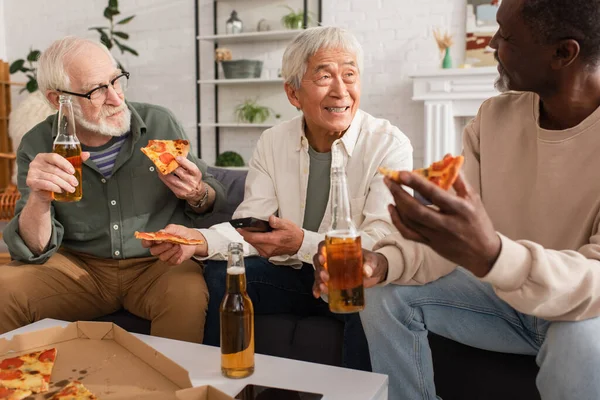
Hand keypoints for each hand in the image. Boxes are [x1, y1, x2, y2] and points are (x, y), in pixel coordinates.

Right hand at [26, 152, 89, 202]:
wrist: (44, 192)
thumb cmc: (54, 177)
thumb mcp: (64, 168)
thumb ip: (75, 160)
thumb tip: (87, 154)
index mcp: (43, 156)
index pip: (54, 157)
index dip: (65, 164)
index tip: (73, 171)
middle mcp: (35, 163)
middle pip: (55, 169)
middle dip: (67, 177)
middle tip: (75, 183)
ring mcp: (32, 172)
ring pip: (52, 178)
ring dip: (64, 184)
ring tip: (71, 189)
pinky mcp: (31, 181)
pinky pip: (46, 184)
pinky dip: (55, 187)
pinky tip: (61, 190)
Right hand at [141, 224, 206, 263]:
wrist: (193, 239)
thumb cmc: (181, 233)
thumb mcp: (175, 228)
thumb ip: (167, 230)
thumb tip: (161, 232)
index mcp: (156, 240)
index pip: (146, 243)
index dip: (146, 242)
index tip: (152, 240)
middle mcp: (159, 249)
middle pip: (153, 252)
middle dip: (163, 247)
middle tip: (171, 242)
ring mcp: (165, 256)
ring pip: (162, 257)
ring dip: (171, 251)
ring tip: (178, 245)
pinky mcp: (172, 261)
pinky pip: (171, 261)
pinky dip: (176, 255)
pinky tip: (180, 250)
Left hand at [157, 156, 204, 202]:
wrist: (196, 192)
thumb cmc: (193, 179)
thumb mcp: (193, 171)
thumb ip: (186, 164)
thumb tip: (175, 156)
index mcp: (196, 174)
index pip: (191, 167)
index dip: (184, 161)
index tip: (177, 157)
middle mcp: (191, 181)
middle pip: (179, 172)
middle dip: (170, 165)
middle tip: (164, 160)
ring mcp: (185, 188)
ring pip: (171, 179)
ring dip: (164, 172)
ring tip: (159, 167)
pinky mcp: (178, 193)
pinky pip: (169, 184)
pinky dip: (163, 178)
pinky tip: (161, 174)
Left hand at [237, 215, 303, 257]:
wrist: (298, 244)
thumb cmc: (292, 234)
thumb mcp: (286, 224)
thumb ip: (277, 222)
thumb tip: (270, 219)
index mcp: (272, 241)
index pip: (253, 238)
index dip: (244, 233)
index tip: (238, 228)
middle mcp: (268, 249)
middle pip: (251, 241)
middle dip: (247, 234)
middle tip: (245, 227)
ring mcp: (267, 253)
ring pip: (253, 245)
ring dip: (251, 238)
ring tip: (252, 231)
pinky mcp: (267, 254)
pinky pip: (257, 247)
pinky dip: (255, 242)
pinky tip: (258, 236)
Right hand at [312, 241, 388, 297]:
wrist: (375, 272)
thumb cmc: (371, 261)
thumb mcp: (372, 260)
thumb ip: (370, 264)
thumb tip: (366, 271)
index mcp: (339, 249)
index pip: (324, 246)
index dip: (320, 250)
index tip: (323, 258)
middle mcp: (332, 259)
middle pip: (318, 260)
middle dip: (319, 268)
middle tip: (325, 276)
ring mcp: (331, 270)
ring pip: (318, 272)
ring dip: (318, 280)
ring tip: (324, 287)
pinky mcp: (333, 281)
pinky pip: (322, 284)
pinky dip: (318, 288)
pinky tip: (317, 294)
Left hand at [385, 171, 500, 276]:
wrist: (483, 254)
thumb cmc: (478, 222)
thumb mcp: (473, 198)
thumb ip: (459, 179)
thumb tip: (448, 157)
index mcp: (459, 209)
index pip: (434, 194)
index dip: (416, 183)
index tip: (401, 173)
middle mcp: (446, 224)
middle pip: (416, 209)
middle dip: (399, 193)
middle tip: (388, 180)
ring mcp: (436, 236)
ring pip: (410, 221)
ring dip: (397, 204)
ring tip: (391, 189)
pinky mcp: (429, 244)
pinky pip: (408, 233)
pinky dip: (397, 221)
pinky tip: (392, 208)